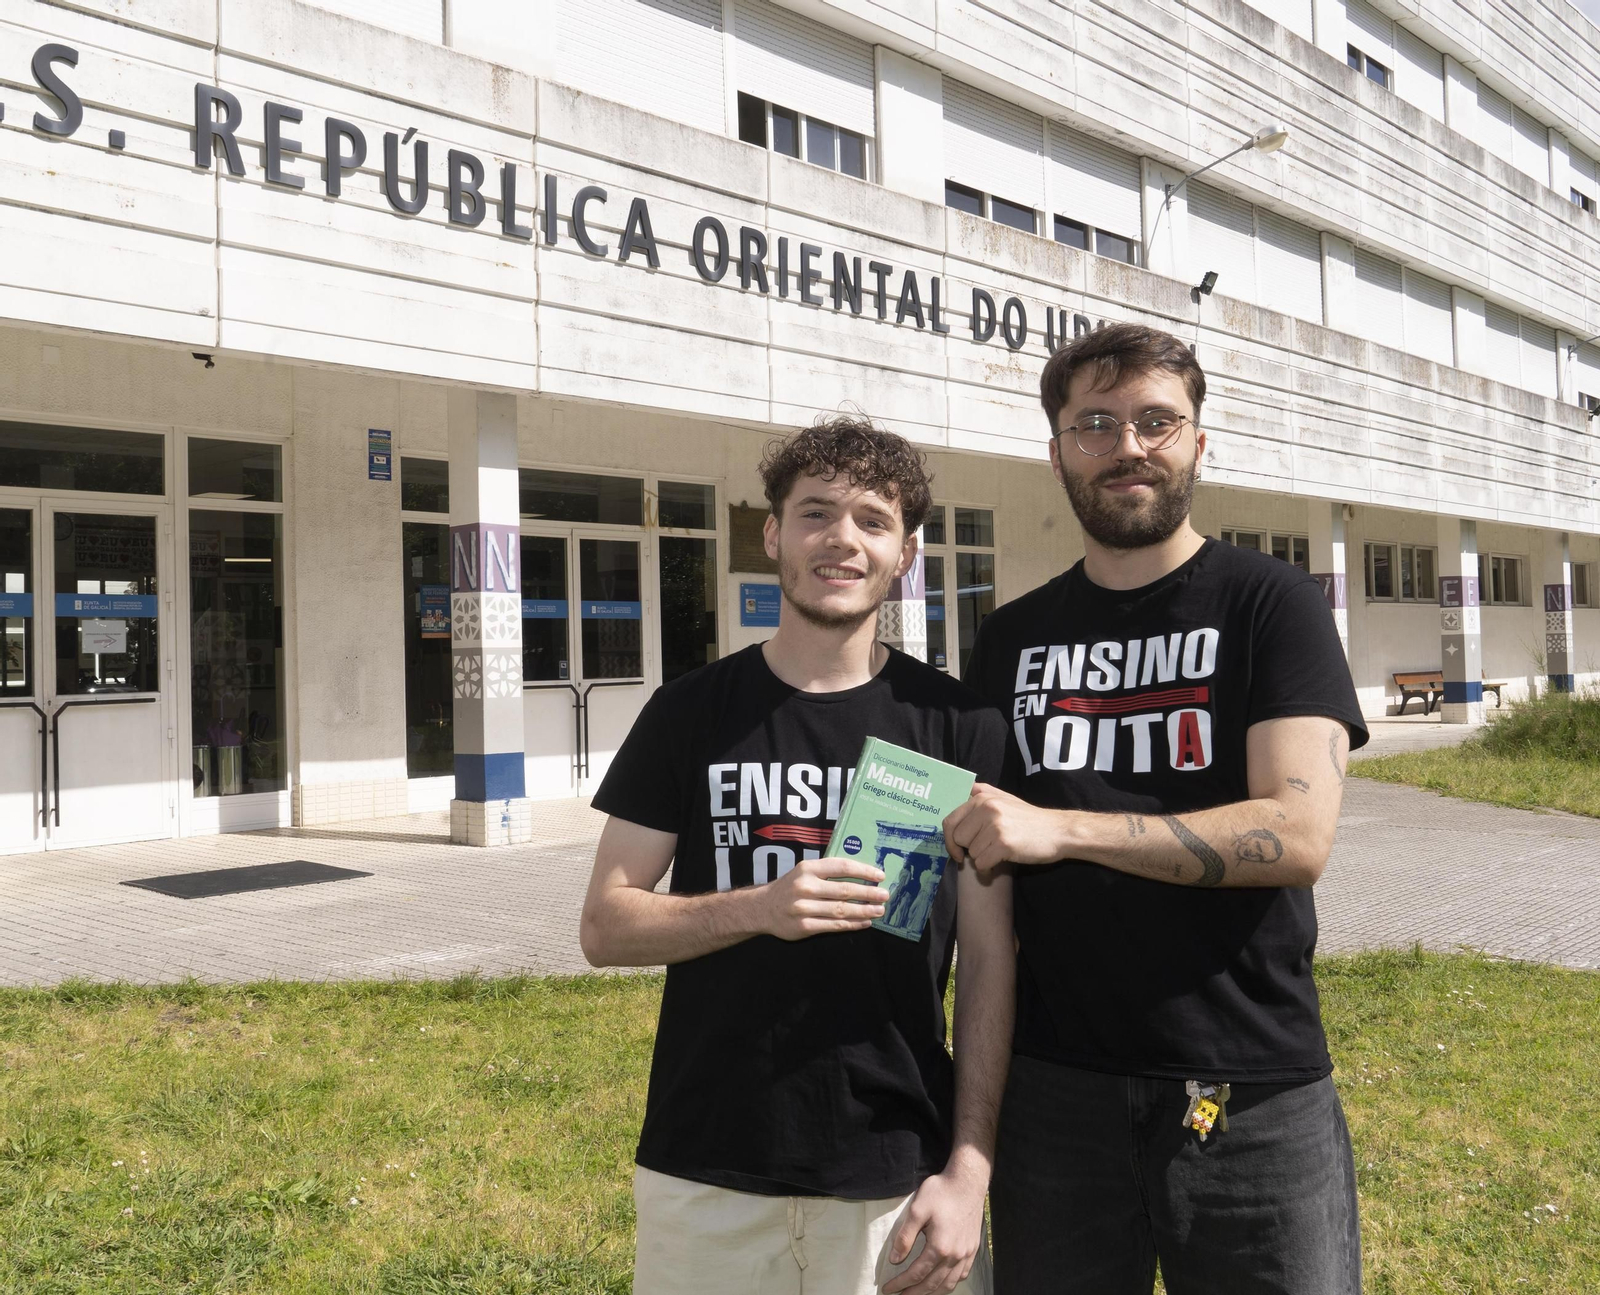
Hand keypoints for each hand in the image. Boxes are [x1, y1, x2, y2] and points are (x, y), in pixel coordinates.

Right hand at [759, 856, 887, 940]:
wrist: (764, 908)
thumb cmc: (790, 887)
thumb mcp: (804, 872)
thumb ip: (828, 872)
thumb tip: (862, 874)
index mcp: (807, 869)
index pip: (841, 867)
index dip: (863, 871)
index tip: (880, 875)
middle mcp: (805, 887)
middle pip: (844, 890)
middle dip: (868, 893)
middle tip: (885, 895)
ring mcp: (804, 908)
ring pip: (841, 910)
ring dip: (864, 910)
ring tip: (879, 910)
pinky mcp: (804, 926)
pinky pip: (834, 926)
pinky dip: (852, 924)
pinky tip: (865, 922)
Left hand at [881, 1163, 987, 1293]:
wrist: (968, 1181)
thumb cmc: (941, 1192)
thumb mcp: (916, 1210)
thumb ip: (905, 1237)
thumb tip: (895, 1259)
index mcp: (939, 1247)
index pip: (916, 1273)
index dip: (900, 1283)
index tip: (887, 1288)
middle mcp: (955, 1255)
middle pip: (932, 1284)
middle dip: (913, 1293)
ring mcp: (966, 1254)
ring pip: (948, 1284)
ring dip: (932, 1292)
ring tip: (917, 1294)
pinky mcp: (972, 1249)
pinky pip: (961, 1275)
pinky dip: (949, 1284)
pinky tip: (941, 1283)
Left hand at [944, 783, 1068, 872]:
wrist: (1058, 831)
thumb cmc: (1030, 819)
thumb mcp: (1006, 798)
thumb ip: (984, 792)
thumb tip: (965, 790)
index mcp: (982, 798)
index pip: (950, 821)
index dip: (949, 840)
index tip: (956, 850)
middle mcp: (986, 808)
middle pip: (958, 839)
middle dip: (969, 849)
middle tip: (985, 850)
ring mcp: (995, 825)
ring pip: (971, 853)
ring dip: (982, 858)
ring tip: (998, 853)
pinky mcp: (1003, 843)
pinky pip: (982, 864)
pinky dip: (988, 869)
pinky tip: (999, 864)